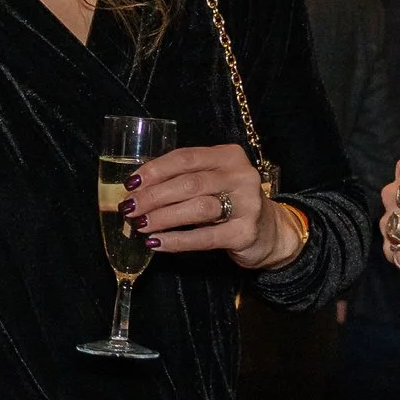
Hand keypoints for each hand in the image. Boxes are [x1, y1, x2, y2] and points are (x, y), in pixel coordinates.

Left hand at [117, 144, 299, 270]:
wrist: (270, 231)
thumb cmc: (230, 202)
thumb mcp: (213, 181)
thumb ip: (184, 178)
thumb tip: (137, 190)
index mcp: (228, 156)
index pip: (185, 158)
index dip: (155, 170)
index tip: (130, 184)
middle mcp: (241, 175)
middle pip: (189, 183)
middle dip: (154, 196)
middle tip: (130, 208)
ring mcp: (247, 204)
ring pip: (198, 207)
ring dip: (164, 217)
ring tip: (140, 225)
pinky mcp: (245, 233)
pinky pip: (205, 237)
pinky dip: (177, 240)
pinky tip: (157, 243)